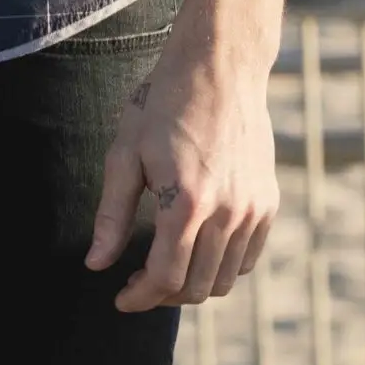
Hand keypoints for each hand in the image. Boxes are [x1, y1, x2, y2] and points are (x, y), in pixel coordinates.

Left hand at [85, 31, 277, 311]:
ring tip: (165, 266)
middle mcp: (227, 212)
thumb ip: (112, 215)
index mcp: (186, 202)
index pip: (166, 278)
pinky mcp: (268, 201)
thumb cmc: (163, 103)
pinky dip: (222, 266)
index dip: (140, 297)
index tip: (120, 298)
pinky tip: (197, 248)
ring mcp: (253, 209)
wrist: (219, 66)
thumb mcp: (125, 153)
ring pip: (224, 279)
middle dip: (162, 295)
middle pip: (196, 287)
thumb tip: (95, 264)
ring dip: (192, 284)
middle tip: (137, 281)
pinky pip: (247, 257)